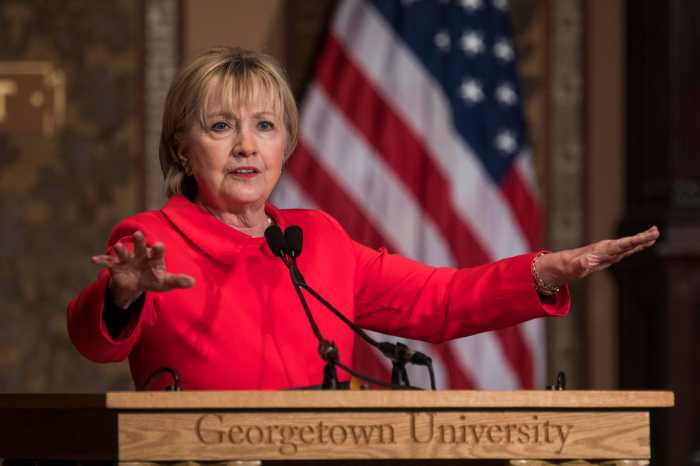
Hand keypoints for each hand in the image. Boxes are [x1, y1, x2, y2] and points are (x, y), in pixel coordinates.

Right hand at [91, 231, 194, 306]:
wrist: (135, 283)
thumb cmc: (153, 278)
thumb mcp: (165, 282)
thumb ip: (177, 280)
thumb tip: (193, 282)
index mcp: (153, 257)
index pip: (157, 251)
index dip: (157, 249)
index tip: (159, 245)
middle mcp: (140, 255)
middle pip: (140, 246)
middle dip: (139, 241)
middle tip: (139, 234)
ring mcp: (126, 260)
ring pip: (123, 252)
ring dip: (120, 249)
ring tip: (117, 246)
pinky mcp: (115, 266)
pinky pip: (107, 262)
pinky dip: (100, 260)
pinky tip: (93, 259)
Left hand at [535, 226, 659, 288]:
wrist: (566, 264)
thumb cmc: (570, 266)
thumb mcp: (575, 267)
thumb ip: (581, 264)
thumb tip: (588, 260)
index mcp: (601, 250)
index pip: (620, 246)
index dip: (633, 242)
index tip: (644, 237)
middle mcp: (607, 249)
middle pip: (627, 243)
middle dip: (641, 238)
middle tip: (656, 231)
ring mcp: (609, 252)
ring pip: (629, 245)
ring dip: (642, 240)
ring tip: (655, 233)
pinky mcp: (610, 255)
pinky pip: (627, 249)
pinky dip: (637, 246)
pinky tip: (646, 243)